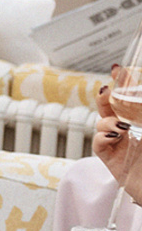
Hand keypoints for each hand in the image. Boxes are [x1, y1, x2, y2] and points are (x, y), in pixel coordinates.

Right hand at [94, 70, 141, 198]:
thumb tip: (131, 109)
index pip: (130, 100)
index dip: (124, 83)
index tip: (119, 69)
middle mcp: (131, 132)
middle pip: (111, 108)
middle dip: (106, 97)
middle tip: (108, 89)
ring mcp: (121, 146)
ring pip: (102, 123)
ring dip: (107, 120)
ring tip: (121, 126)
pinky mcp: (112, 160)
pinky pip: (98, 143)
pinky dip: (102, 136)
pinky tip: (114, 136)